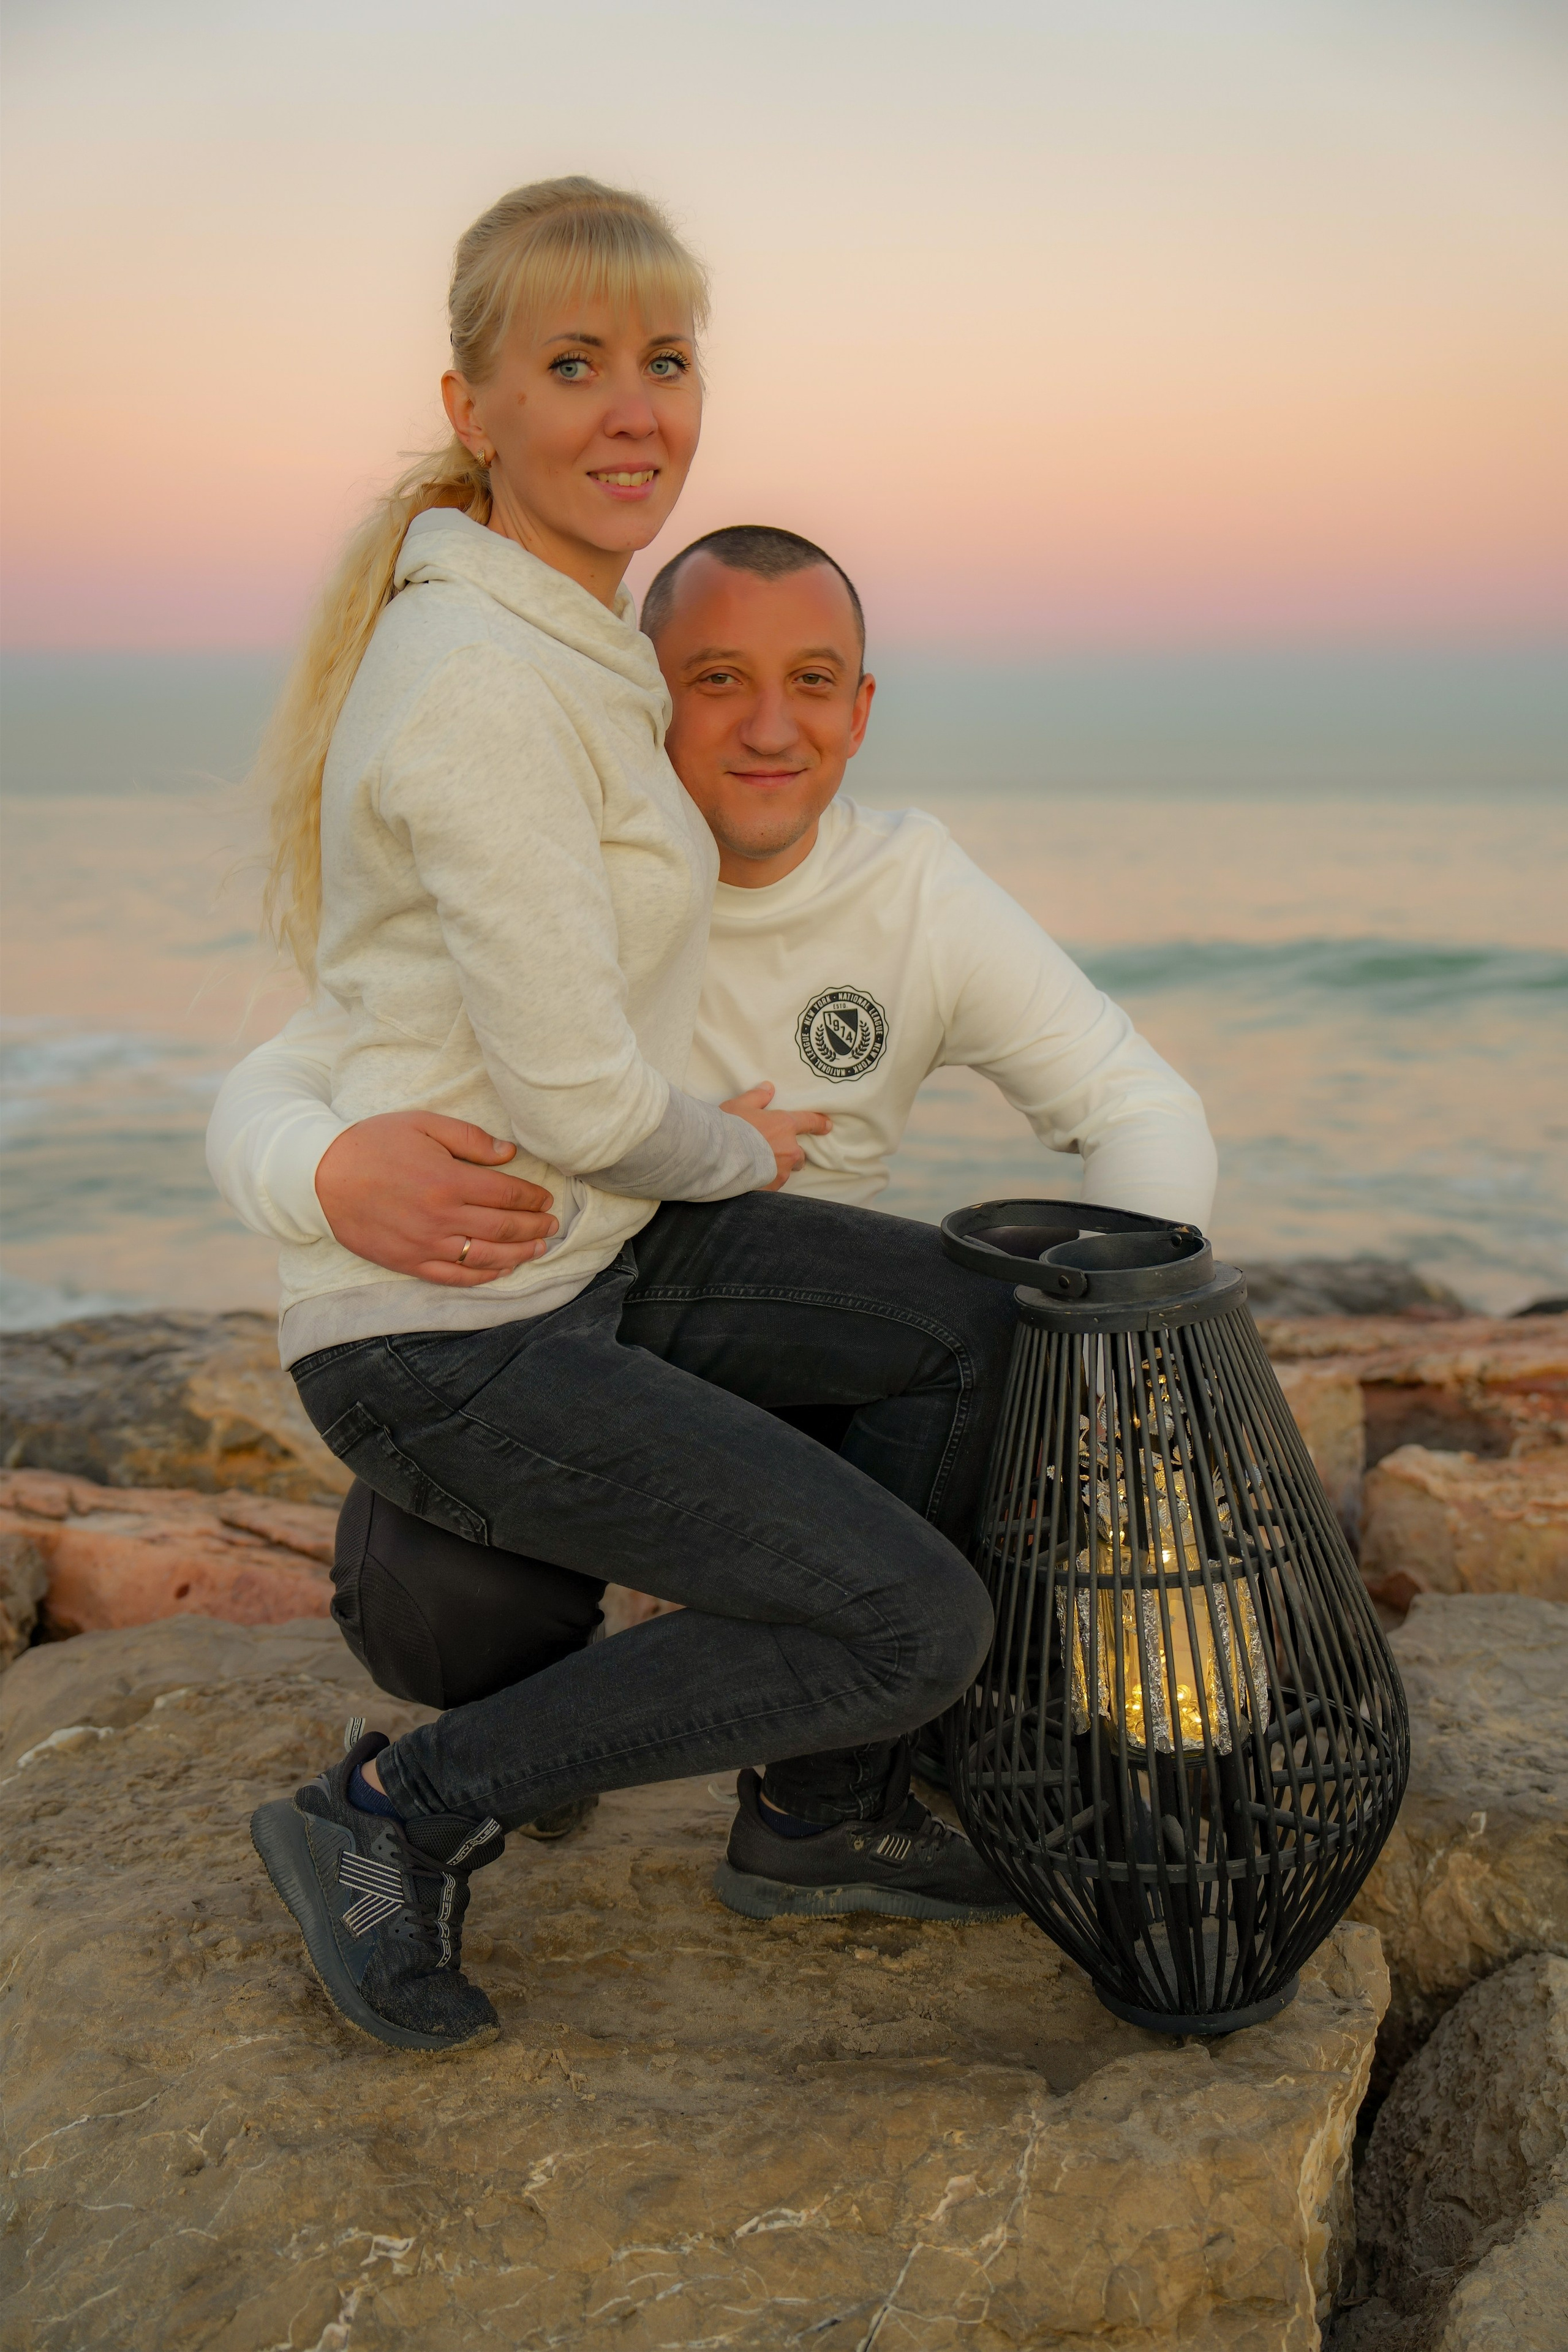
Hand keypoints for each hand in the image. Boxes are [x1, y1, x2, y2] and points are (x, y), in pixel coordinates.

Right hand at [314, 1113, 557, 1285]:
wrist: (320, 1176)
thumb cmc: (373, 1143)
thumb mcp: (422, 1123)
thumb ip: (469, 1138)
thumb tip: (509, 1153)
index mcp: (448, 1180)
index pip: (507, 1194)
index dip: (532, 1198)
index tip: (546, 1199)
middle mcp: (441, 1217)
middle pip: (503, 1227)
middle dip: (534, 1226)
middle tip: (552, 1224)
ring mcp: (425, 1244)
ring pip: (486, 1256)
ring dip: (519, 1254)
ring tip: (539, 1248)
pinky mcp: (408, 1262)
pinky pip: (454, 1277)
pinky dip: (483, 1276)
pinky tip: (502, 1270)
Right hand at [722, 1083, 831, 1191]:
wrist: (716, 1157)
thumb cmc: (728, 1128)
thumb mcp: (739, 1106)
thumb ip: (756, 1097)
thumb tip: (768, 1087)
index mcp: (784, 1126)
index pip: (808, 1122)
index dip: (819, 1123)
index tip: (827, 1126)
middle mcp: (789, 1149)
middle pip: (799, 1154)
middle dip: (790, 1154)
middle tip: (771, 1152)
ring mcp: (782, 1171)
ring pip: (787, 1171)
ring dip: (778, 1168)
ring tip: (758, 1168)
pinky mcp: (771, 1188)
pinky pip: (773, 1184)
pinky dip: (766, 1182)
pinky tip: (752, 1179)